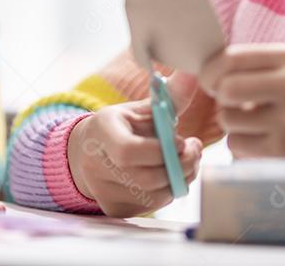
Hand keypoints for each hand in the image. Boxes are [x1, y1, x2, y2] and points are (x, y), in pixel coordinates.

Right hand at [67, 100, 201, 216]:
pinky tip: (169, 175)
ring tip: (186, 161)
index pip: (128, 151)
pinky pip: (151, 206)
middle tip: (195, 150)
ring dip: (180, 179)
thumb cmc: (124, 126)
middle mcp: (95, 163)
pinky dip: (168, 192)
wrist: (90, 151)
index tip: (183, 140)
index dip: (161, 151)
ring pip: (153, 195)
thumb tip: (191, 75)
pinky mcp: (113, 208)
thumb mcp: (142, 107)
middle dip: (181, 165)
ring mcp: (102, 190)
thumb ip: (169, 96)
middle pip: (146, 177)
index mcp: (101, 130)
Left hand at [198, 43, 284, 158]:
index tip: (211, 79)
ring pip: (228, 122)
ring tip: (254, 120)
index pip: (230, 58)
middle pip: (226, 90)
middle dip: (220, 96)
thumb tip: (205, 72)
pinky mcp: (284, 153)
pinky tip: (263, 138)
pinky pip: (237, 147)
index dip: (210, 70)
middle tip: (232, 100)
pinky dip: (243, 143)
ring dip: (232, 122)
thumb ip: (252, 62)